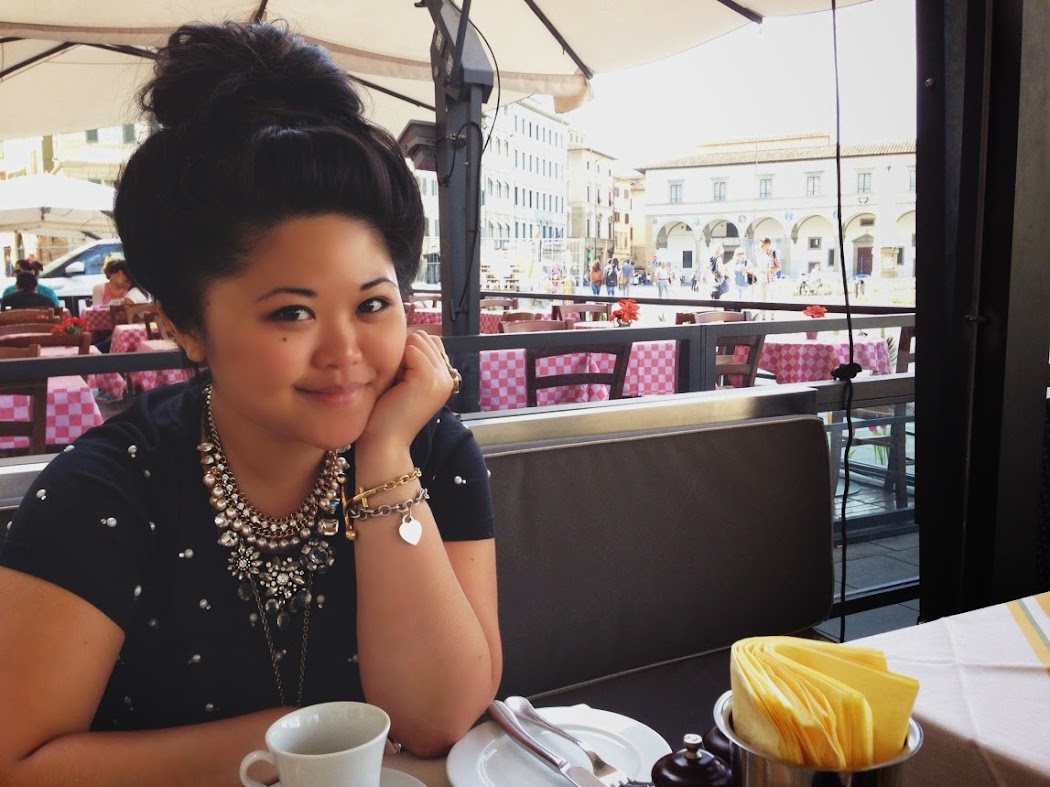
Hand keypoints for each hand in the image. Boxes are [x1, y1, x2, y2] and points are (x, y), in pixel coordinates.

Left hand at [358, 329, 455, 451]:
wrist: (384, 441)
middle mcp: (447, 377)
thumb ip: (412, 360)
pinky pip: (412, 349)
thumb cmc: (386, 413)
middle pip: (424, 336)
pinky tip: (394, 383)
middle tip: (396, 380)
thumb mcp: (404, 381)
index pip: (430, 341)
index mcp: (444, 378)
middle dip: (404, 350)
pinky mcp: (428, 378)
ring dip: (400, 355)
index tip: (399, 377)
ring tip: (396, 382)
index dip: (408, 351)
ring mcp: (441, 378)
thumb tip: (408, 330)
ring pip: (419, 339)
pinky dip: (398, 361)